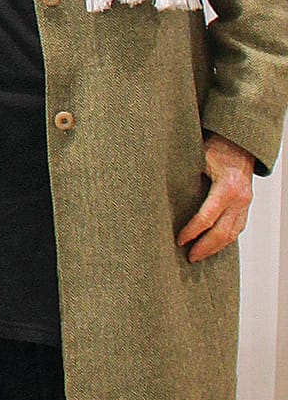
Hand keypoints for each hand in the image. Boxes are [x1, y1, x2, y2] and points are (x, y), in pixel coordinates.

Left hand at [178, 133, 256, 262]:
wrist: (239, 141)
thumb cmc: (216, 146)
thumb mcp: (196, 157)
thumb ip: (182, 175)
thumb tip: (153, 185)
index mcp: (227, 186)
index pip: (207, 217)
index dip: (192, 232)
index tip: (178, 241)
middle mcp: (240, 197)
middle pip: (222, 231)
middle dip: (204, 247)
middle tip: (189, 257)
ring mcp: (246, 202)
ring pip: (233, 233)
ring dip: (216, 247)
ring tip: (199, 255)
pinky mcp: (247, 204)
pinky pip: (238, 227)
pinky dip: (226, 238)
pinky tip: (214, 245)